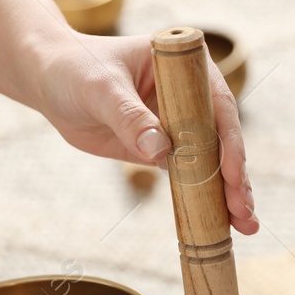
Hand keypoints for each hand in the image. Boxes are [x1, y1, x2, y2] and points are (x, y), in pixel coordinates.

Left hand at [0, 0, 256, 234]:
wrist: (49, 80)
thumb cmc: (74, 69)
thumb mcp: (100, 90)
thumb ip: (129, 117)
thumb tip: (160, 151)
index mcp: (185, 68)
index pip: (217, 105)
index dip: (229, 140)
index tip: (232, 173)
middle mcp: (191, 96)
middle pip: (223, 140)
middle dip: (235, 178)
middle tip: (243, 212)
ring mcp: (181, 125)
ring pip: (213, 163)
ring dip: (228, 195)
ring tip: (245, 226)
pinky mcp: (165, 150)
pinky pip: (190, 177)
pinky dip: (204, 200)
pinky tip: (220, 224)